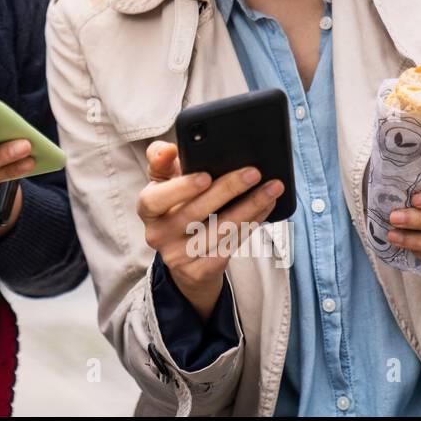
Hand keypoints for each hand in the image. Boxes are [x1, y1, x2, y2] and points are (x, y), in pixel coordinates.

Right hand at [139, 140, 283, 321]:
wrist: (183, 258)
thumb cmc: (176, 207)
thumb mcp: (163, 183)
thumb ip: (161, 160)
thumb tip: (169, 149)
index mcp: (148, 209)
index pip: (156, 199)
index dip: (181, 188)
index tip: (206, 176)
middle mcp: (158, 234)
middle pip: (195, 212)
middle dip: (227, 190)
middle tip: (253, 173)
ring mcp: (179, 256)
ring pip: (219, 230)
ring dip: (250, 207)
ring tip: (272, 188)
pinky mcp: (201, 270)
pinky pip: (232, 246)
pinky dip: (252, 224)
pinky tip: (266, 207)